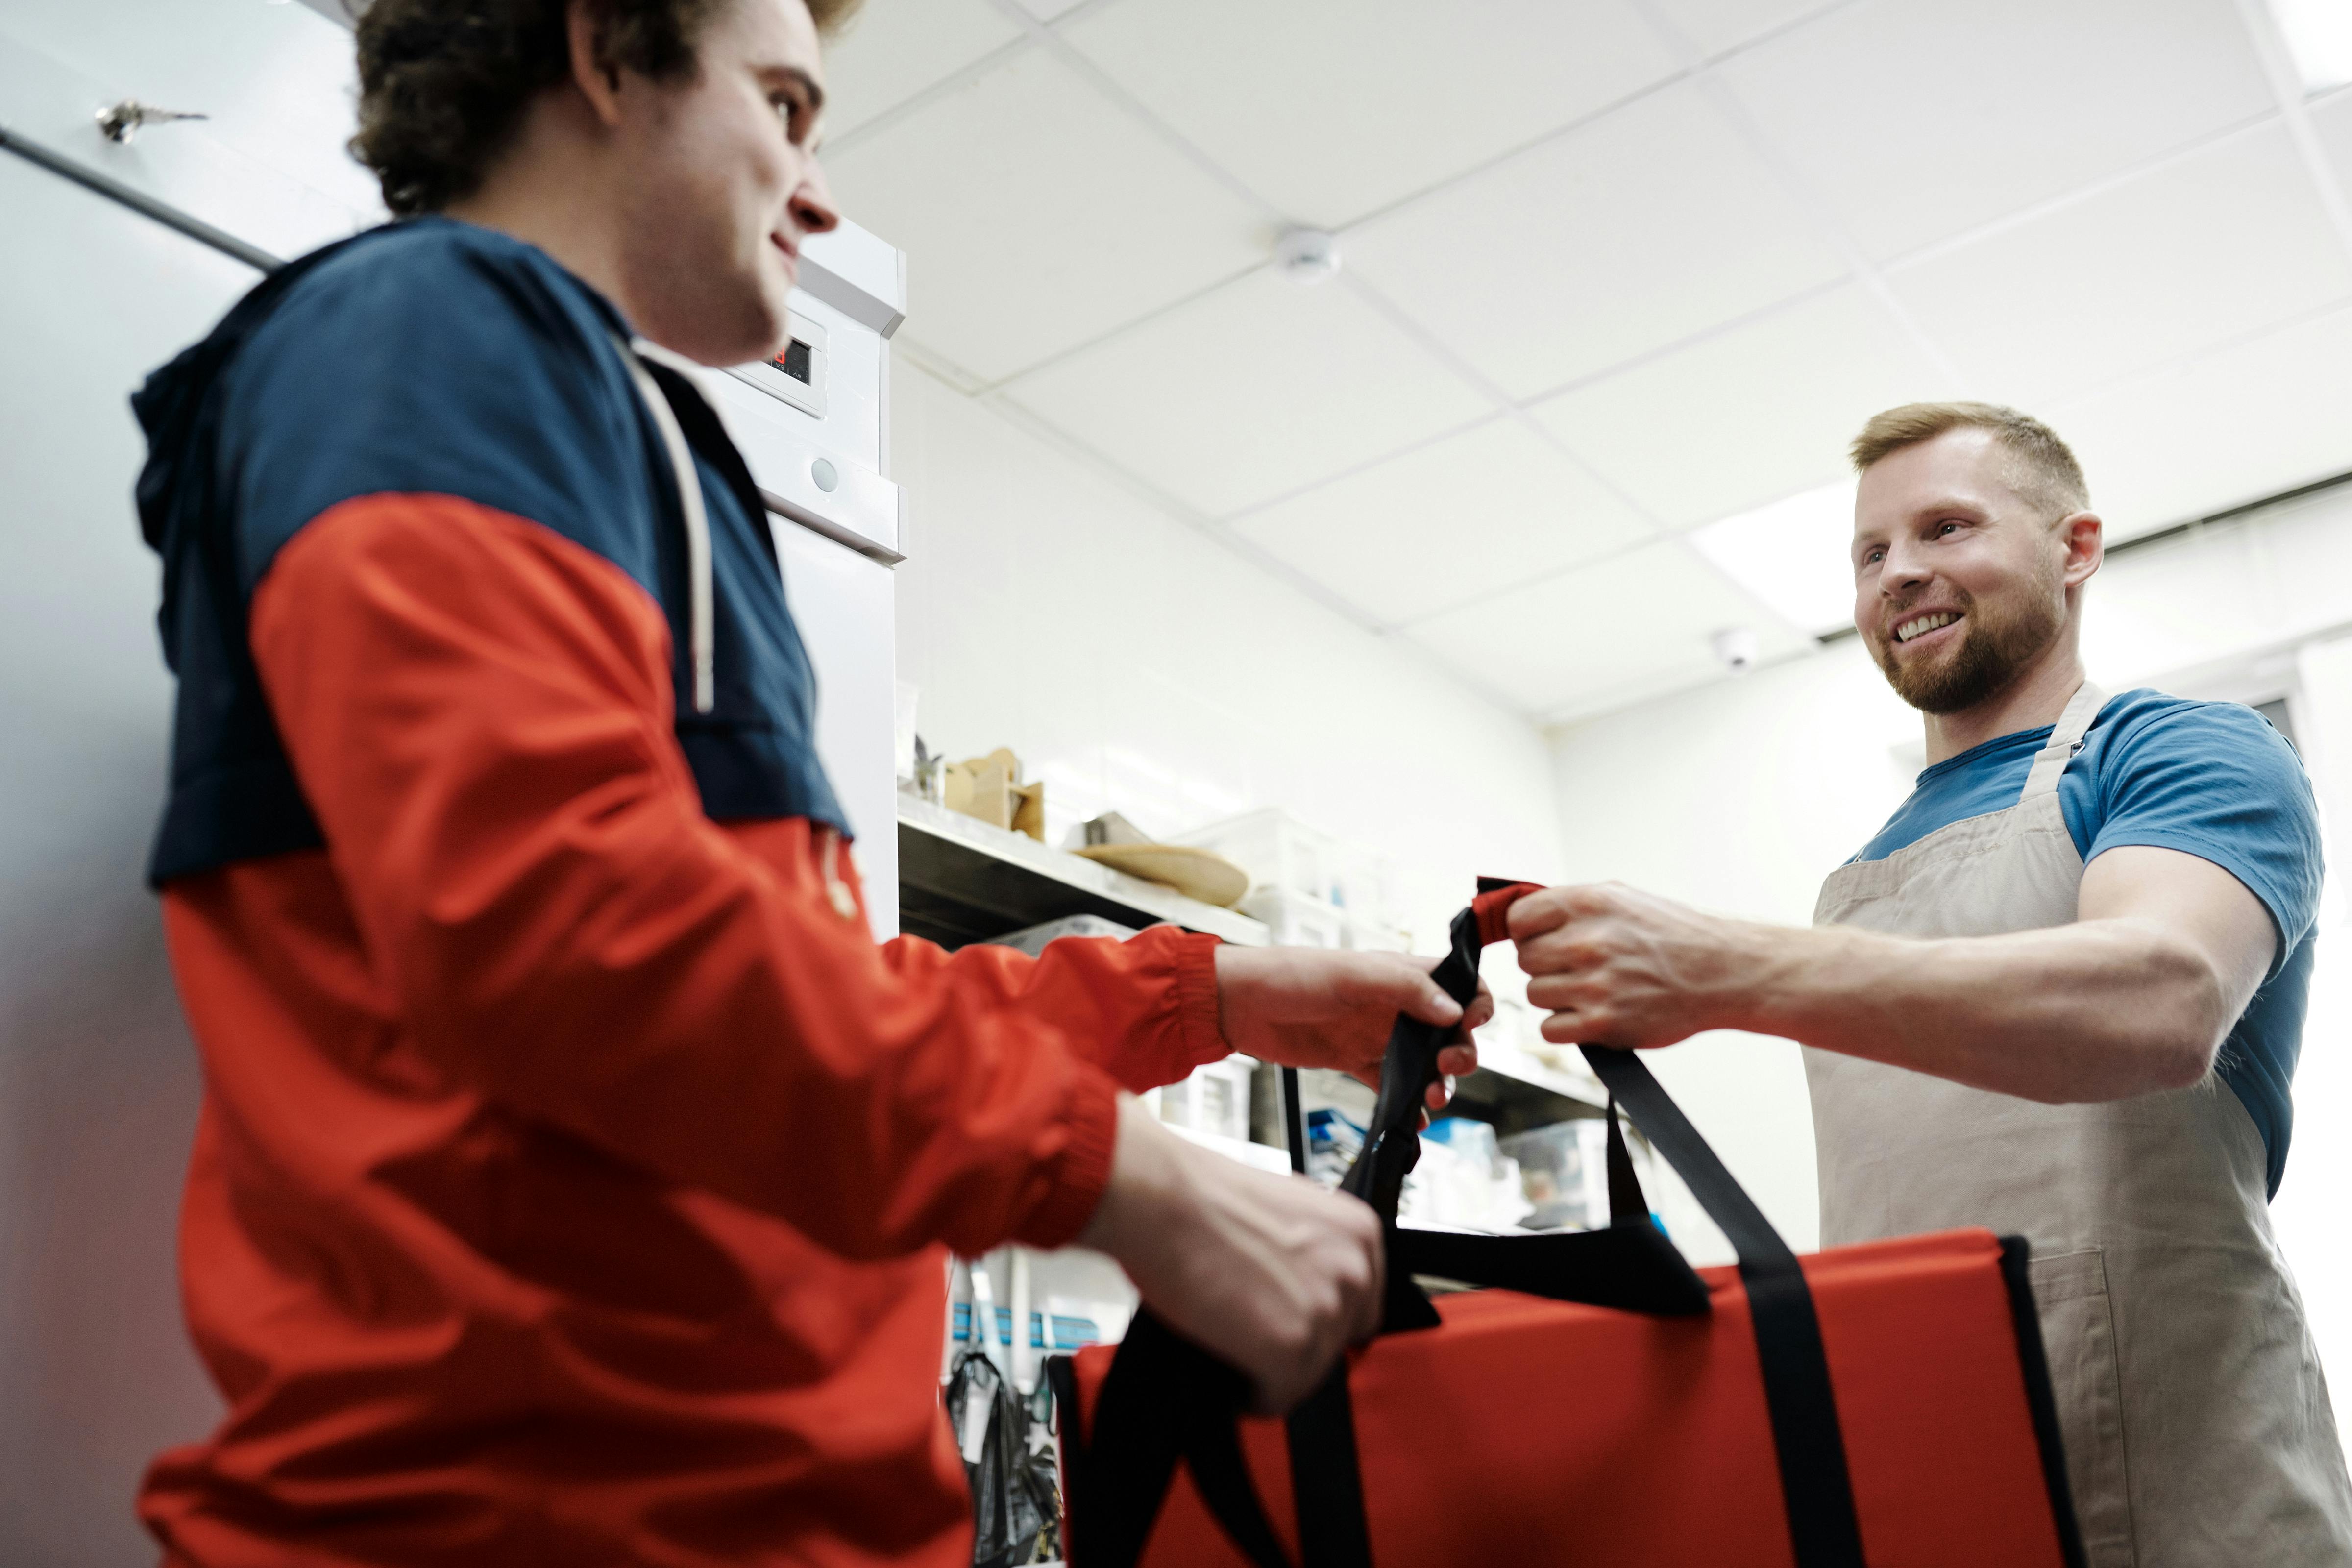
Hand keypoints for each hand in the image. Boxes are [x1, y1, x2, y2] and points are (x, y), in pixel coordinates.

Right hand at [1079, 1094, 1382, 1411]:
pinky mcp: (1292, 1348)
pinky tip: (1230, 1374)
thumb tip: (1300, 1291)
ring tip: (1234, 1352)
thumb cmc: (1204, 1198)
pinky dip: (1254, 1396)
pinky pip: (1280, 1396)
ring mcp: (1327, 1312)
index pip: (1361, 1307)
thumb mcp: (1285, 1213)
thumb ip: (1311, 1252)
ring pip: (1309, 1374)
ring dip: (1273, 1372)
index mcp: (1358, 1233)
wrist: (1165, 1199)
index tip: (1291, 1324)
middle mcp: (1354, 1272)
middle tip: (1252, 1337)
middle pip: (1336, 1344)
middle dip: (1295, 1345)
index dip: (1319, 1320)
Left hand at [1214, 946, 1489, 1113]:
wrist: (1240, 1005)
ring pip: (1426, 1063)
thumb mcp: (1353, 975)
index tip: (1472, 1024)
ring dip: (1438, 1083)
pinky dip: (1408, 1104)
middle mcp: (1396, 1005)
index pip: (1457, 984)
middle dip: (1460, 1052)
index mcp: (1401, 975)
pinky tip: (1413, 1121)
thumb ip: (1405, 989)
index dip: (1474, 1004)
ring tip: (1431, 1098)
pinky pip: (1392, 1086)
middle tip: (1447, 1067)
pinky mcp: (1355, 1061)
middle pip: (1450, 1031)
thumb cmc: (1292, 975)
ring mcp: (1377, 1035)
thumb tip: (1454, 1012)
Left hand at [1507, 882, 1767, 1047]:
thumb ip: (1572, 905)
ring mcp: (1595, 984)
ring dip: (1557, 996)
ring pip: (1535, 994)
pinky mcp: (1603, 1023)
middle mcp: (1588, 941)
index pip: (1519, 918)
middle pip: (1525, 959)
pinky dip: (1565, 1027)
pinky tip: (1591, 1015)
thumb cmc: (1674, 934)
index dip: (1527, 931)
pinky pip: (1549, 1029)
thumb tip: (1523, 917)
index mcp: (1589, 904)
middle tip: (1577, 967)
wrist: (1723, 971)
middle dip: (1546, 964)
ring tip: (1592, 990)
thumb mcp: (1622, 899)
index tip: (1544, 939)